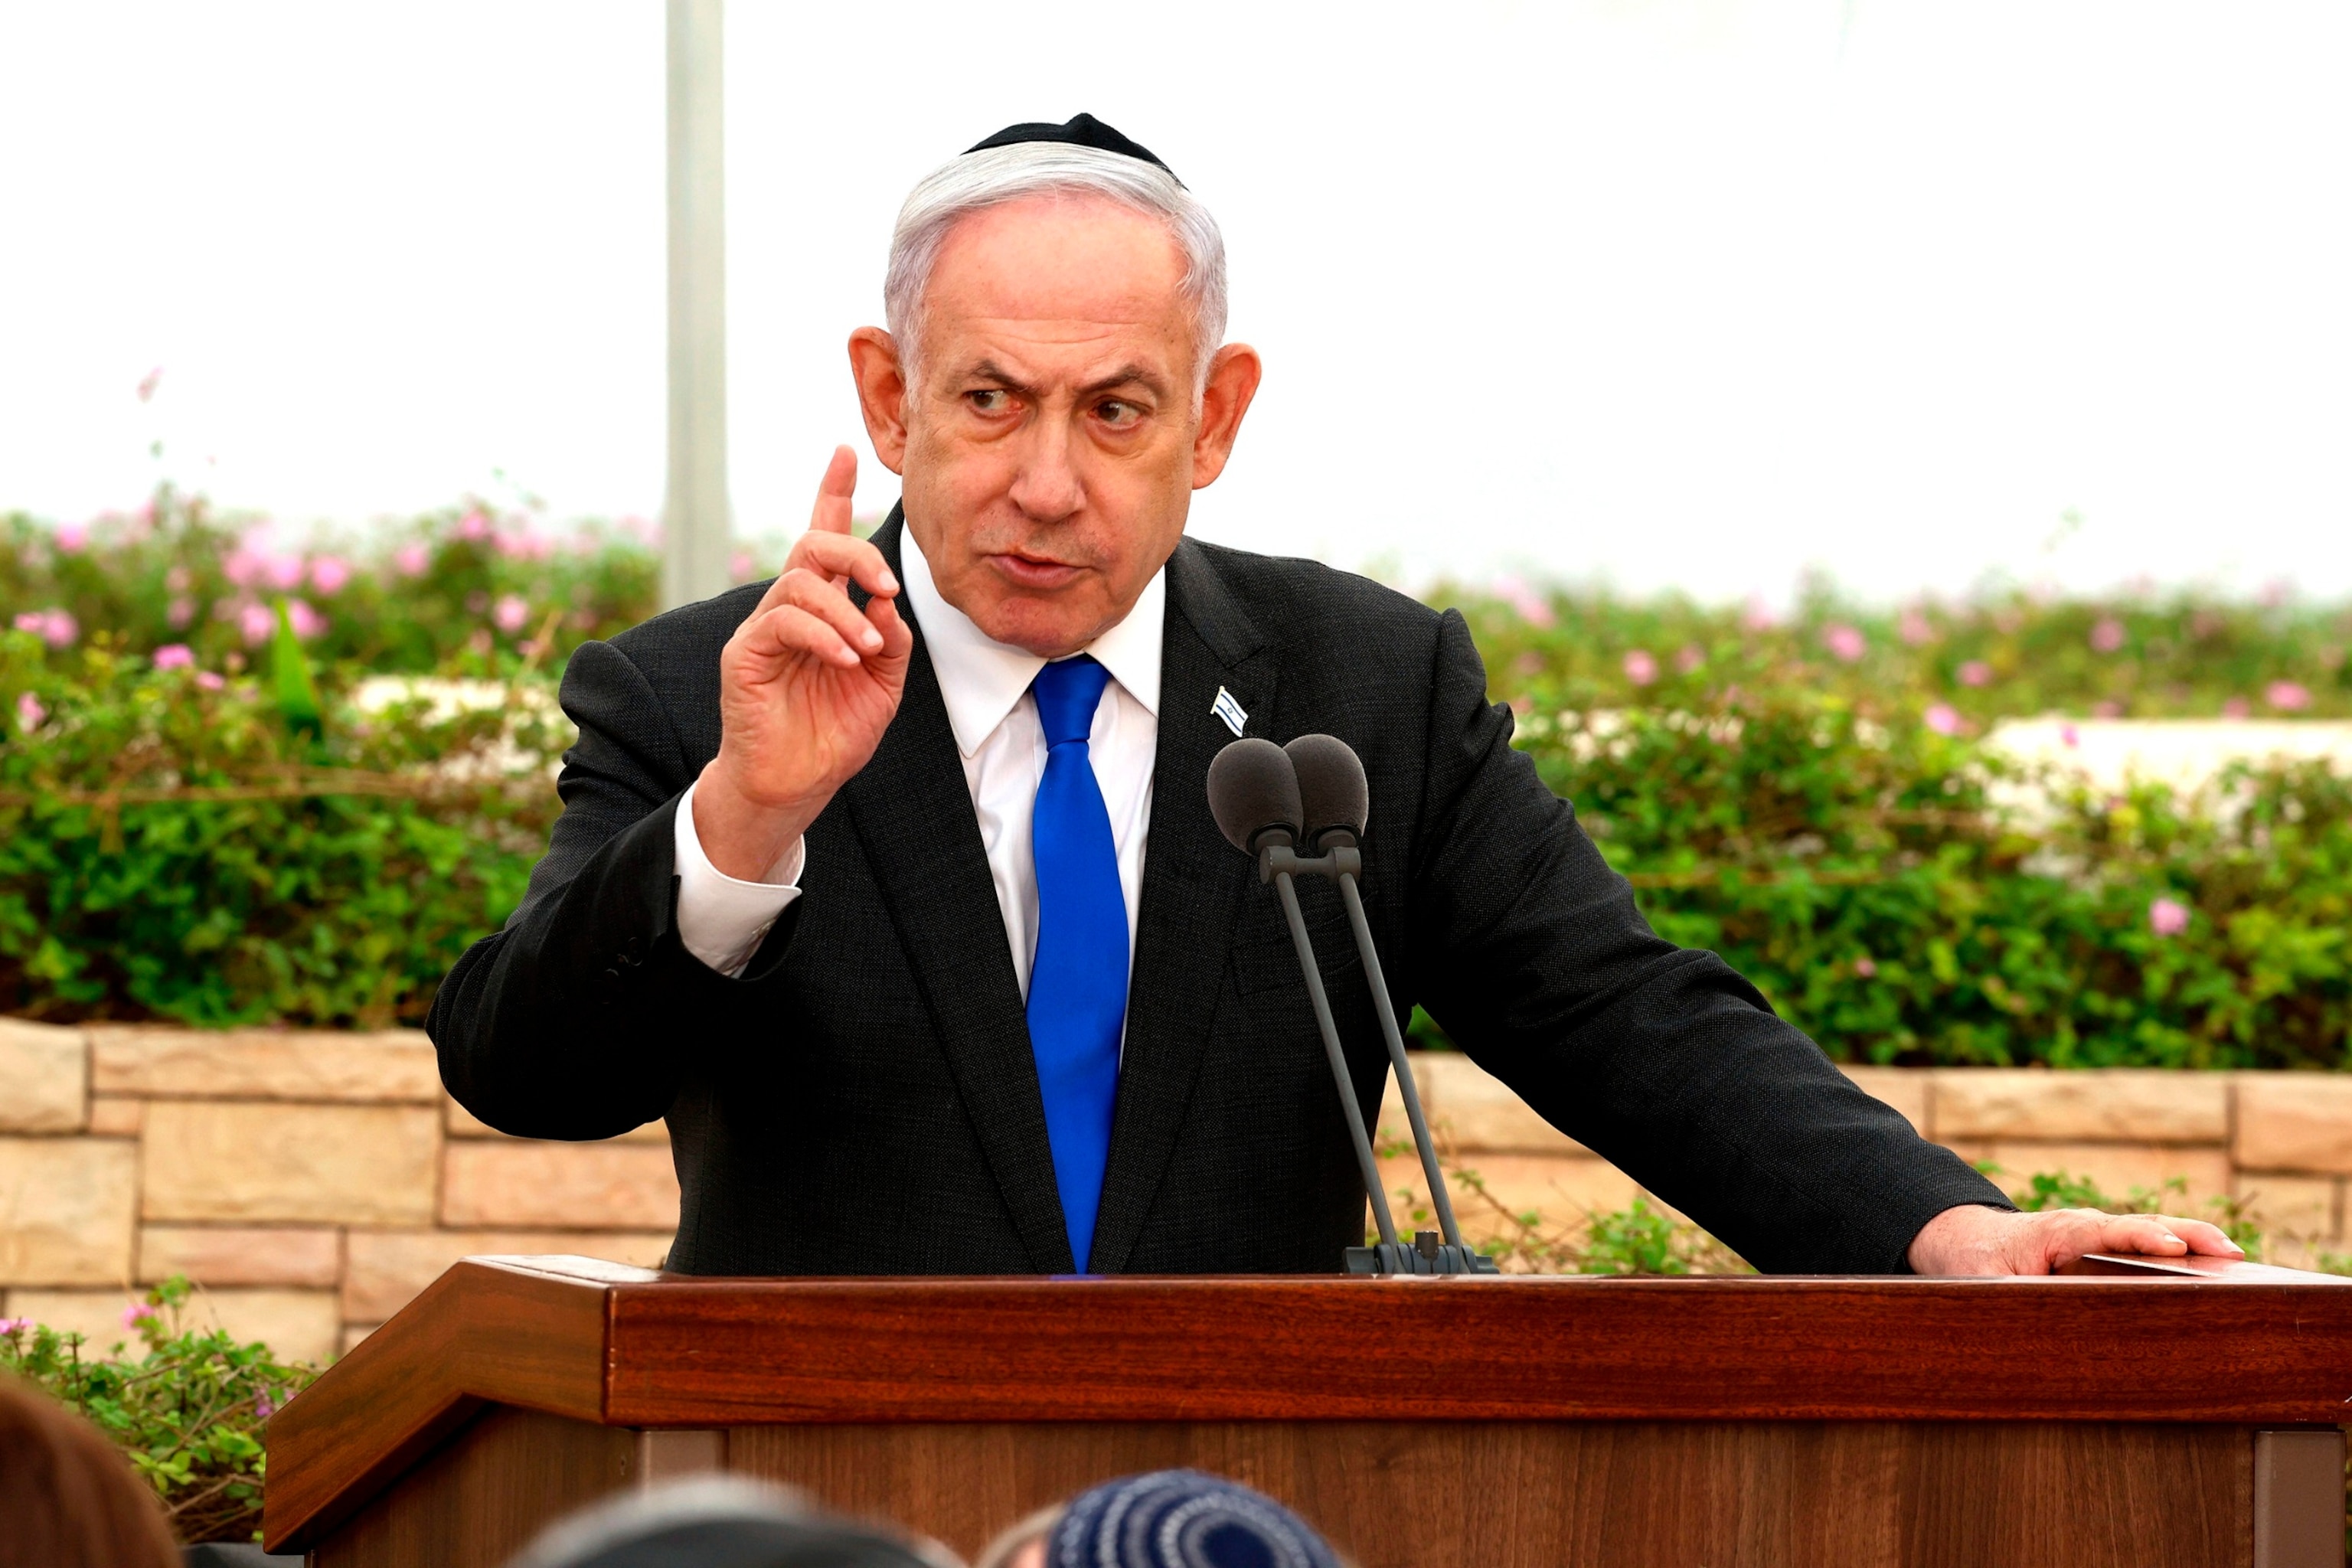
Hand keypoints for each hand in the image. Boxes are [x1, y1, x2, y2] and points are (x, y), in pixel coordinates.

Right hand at [693, 447, 910, 878]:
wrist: (796, 785)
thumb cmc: (834, 734)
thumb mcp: (884, 685)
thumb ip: (891, 639)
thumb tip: (887, 598)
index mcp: (824, 609)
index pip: (825, 538)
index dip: (832, 493)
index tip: (844, 452)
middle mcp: (790, 609)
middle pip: (813, 544)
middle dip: (856, 550)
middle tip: (890, 583)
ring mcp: (763, 629)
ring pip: (800, 581)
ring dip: (844, 610)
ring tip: (867, 646)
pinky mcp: (744, 655)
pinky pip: (783, 621)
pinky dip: (822, 634)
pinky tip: (845, 658)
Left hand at [1906, 1202, 2244, 1275]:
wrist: (1968, 1238)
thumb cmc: (1978, 1259)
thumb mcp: (1984, 1281)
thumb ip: (2010, 1297)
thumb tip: (2036, 1319)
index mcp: (2059, 1232)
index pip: (2107, 1231)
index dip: (2140, 1238)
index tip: (2172, 1246)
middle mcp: (2087, 1226)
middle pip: (2143, 1225)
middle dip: (2186, 1235)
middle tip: (2229, 1251)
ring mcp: (2101, 1234)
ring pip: (2152, 1231)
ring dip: (2193, 1240)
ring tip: (2235, 1256)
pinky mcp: (2108, 1247)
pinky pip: (2148, 1244)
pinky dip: (2182, 1248)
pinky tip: (2214, 1266)